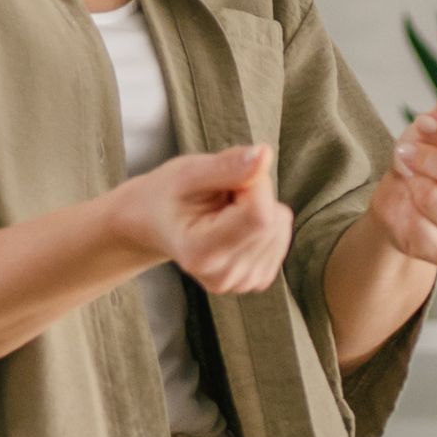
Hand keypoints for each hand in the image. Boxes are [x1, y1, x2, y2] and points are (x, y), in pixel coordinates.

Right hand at [114, 139, 292, 295]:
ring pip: (280, 227)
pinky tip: (235, 223)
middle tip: (220, 194)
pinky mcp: (257, 278)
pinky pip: (281, 236)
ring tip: (223, 210)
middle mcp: (223, 276)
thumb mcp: (187, 172)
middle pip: (272, 221)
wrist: (155, 223)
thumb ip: (227, 165)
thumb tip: (265, 154)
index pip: (259, 216)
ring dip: (259, 207)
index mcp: (201, 254)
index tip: (230, 175)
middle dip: (255, 194)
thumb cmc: (169, 195)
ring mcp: (242, 282)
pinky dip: (264, 221)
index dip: (254, 184)